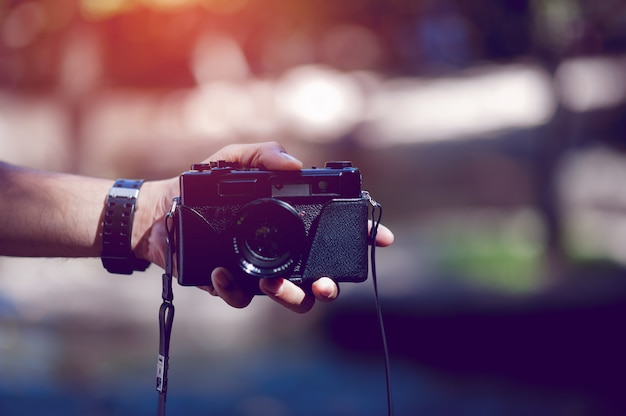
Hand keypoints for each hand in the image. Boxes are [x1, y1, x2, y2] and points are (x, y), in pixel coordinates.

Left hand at [135, 142, 393, 312]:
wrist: (160, 210)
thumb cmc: (200, 186)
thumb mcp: (231, 160)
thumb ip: (261, 154)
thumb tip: (295, 164)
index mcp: (288, 222)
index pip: (333, 230)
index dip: (362, 235)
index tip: (380, 238)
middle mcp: (280, 249)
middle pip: (320, 274)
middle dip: (331, 285)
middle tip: (327, 285)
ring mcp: (258, 270)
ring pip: (290, 296)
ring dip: (290, 297)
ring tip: (275, 284)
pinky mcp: (230, 284)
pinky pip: (241, 298)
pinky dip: (235, 289)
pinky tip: (222, 273)